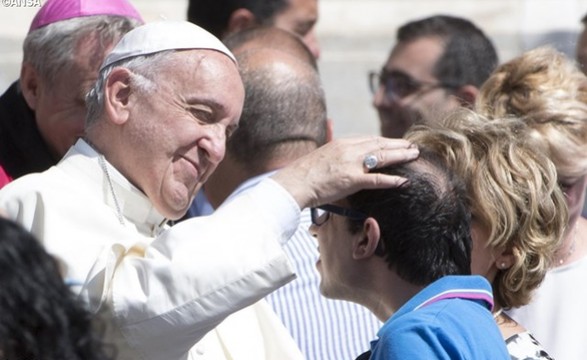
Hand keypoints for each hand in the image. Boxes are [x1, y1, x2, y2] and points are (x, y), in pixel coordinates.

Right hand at [271, 136, 418, 207]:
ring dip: (401, 156)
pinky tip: (403, 181)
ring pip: (382, 157)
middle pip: (380, 144)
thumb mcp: (321, 157)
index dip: (385, 141)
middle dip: (398, 145)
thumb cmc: (304, 173)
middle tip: (413, 146)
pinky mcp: (352, 180)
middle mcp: (349, 149)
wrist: (295, 182)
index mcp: (342, 143)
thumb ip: (334, 154)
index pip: (369, 139)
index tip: (396, 142)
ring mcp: (352, 164)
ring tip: (414, 156)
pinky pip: (377, 179)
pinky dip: (392, 180)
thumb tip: (339, 156)